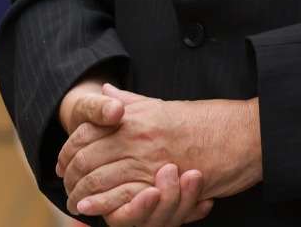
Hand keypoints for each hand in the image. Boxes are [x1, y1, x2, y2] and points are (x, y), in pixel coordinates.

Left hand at [56, 83, 259, 218]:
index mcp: (131, 117)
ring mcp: (146, 159)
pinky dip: (104, 205)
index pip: (86, 133)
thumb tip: (107, 91)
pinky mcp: (160, 182)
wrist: (238, 133)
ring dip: (83, 192)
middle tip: (65, 185)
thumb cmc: (202, 120)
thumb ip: (130, 100)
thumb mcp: (160, 106)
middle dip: (72, 174)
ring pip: (101, 178)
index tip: (62, 163)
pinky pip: (123, 196)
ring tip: (75, 202)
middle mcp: (134, 136)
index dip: (69, 150)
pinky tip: (91, 209)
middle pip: (88, 157)